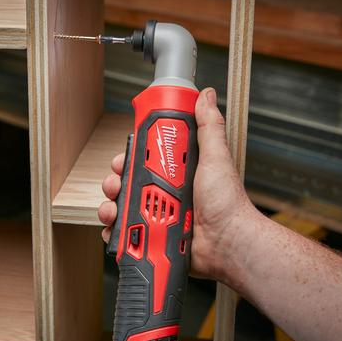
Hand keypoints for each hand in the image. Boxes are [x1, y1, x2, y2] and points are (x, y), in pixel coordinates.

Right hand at [98, 87, 253, 281]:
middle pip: (129, 184)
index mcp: (178, 174)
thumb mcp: (215, 158)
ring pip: (123, 209)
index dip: (128, 159)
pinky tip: (115, 231)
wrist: (229, 244)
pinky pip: (128, 236)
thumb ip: (209, 127)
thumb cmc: (227, 204)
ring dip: (111, 208)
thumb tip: (207, 96)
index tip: (121, 159)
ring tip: (113, 210)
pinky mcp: (154, 239)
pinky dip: (117, 233)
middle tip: (115, 185)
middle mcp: (167, 194)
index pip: (144, 160)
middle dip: (115, 183)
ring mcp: (160, 217)